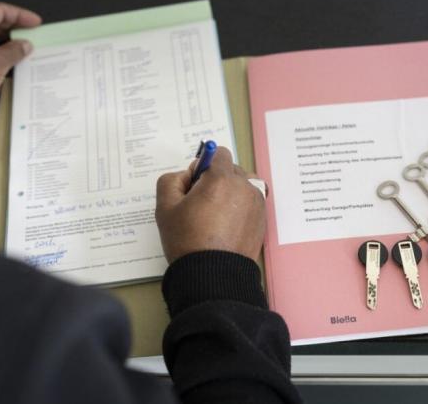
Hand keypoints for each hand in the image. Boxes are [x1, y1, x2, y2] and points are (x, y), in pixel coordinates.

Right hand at [156, 147, 265, 263]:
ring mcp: (257, 203)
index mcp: (222, 179)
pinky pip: (250, 203)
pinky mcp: (262, 219)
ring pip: (242, 186)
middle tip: (201, 204)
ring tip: (215, 215)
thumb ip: (171, 180)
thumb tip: (187, 174)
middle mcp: (244, 187)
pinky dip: (239, 208)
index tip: (195, 184)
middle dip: (216, 180)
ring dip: (230, 193)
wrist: (213, 274)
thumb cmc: (188, 241)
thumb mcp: (165, 207)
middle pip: (231, 170)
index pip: (218, 153)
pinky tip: (225, 226)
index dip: (203, 166)